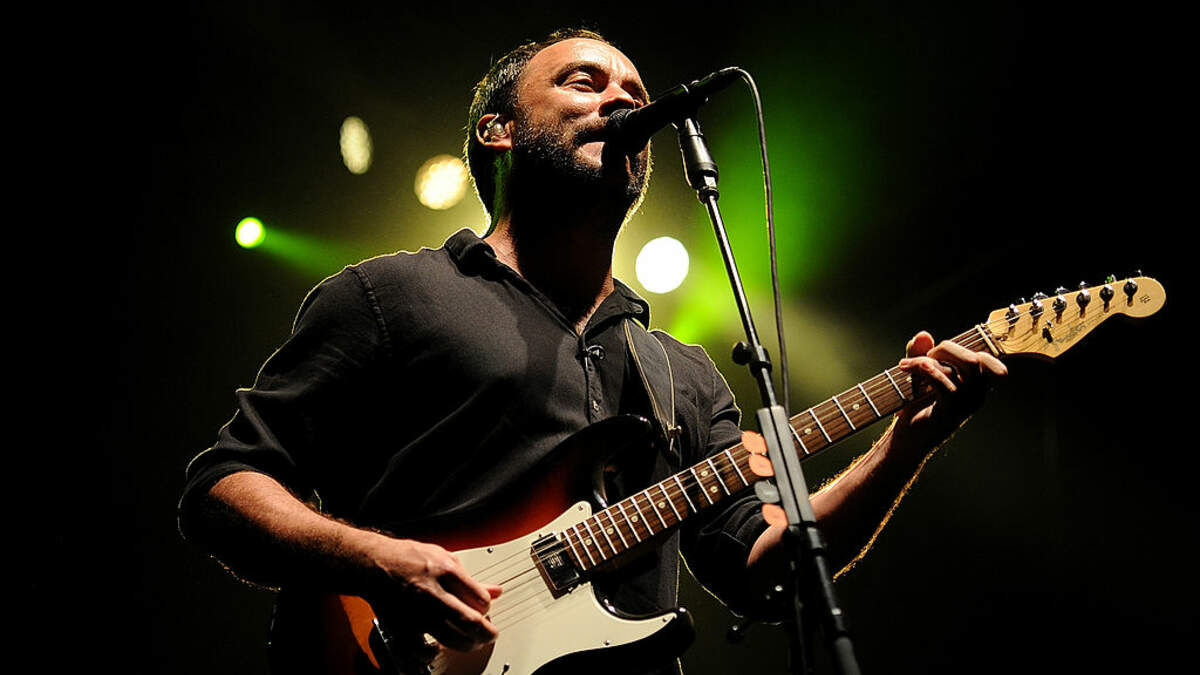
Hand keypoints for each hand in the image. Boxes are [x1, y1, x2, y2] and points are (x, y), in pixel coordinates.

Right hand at [363, 537, 502, 653]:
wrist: (374, 564)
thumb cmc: (408, 558)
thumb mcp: (444, 557)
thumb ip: (470, 578)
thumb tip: (495, 591)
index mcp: (445, 571)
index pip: (480, 598)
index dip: (488, 607)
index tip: (485, 609)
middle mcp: (432, 593)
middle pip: (470, 622)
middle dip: (487, 633)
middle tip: (490, 635)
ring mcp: (417, 612)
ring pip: (452, 639)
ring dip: (468, 644)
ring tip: (472, 642)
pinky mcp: (402, 627)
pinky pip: (421, 650)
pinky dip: (433, 654)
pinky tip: (438, 648)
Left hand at [894, 331, 1006, 441]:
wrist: (906, 440)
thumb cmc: (915, 407)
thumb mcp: (917, 374)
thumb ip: (919, 351)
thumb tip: (923, 334)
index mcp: (975, 387)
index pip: (988, 360)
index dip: (965, 348)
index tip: (937, 352)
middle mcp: (976, 396)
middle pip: (977, 359)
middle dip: (948, 348)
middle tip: (924, 356)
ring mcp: (966, 406)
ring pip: (966, 368)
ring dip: (932, 358)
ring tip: (908, 364)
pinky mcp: (950, 413)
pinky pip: (946, 383)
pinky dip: (924, 369)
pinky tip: (905, 368)